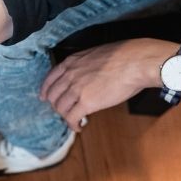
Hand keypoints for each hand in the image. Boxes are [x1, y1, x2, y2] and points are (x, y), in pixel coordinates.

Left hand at [41, 39, 170, 129]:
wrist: (136, 62)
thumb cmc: (125, 56)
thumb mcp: (97, 54)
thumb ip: (86, 65)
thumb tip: (89, 75)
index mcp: (72, 62)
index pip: (50, 78)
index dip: (45, 90)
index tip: (44, 97)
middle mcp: (70, 75)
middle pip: (53, 95)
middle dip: (56, 105)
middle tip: (64, 110)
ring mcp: (76, 89)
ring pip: (60, 108)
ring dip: (65, 116)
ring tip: (73, 119)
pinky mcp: (87, 103)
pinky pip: (72, 117)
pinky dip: (73, 124)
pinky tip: (79, 126)